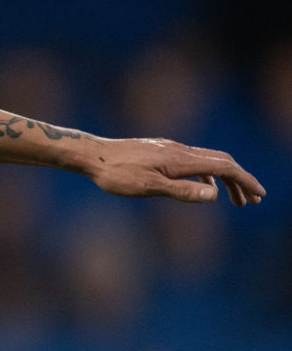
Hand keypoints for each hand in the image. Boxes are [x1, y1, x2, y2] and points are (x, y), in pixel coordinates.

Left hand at [88, 136, 264, 206]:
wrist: (91, 154)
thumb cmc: (116, 174)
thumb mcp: (149, 188)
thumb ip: (182, 192)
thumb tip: (214, 196)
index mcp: (181, 159)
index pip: (224, 167)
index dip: (245, 181)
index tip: (259, 195)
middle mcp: (180, 150)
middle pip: (221, 162)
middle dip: (240, 181)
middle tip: (252, 201)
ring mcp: (170, 149)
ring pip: (207, 161)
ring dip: (224, 180)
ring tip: (232, 200)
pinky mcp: (160, 151)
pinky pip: (193, 161)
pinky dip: (206, 175)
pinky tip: (202, 188)